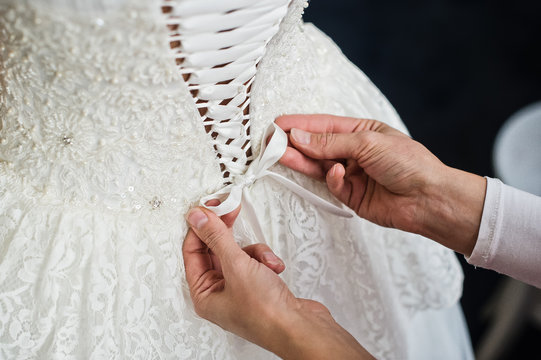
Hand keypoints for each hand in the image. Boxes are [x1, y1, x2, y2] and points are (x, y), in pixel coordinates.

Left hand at [183, 205, 373, 359]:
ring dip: (253, 251)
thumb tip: (198, 218)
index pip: (192, 251)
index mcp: (204, 294)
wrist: (300, 328)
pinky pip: (254, 262)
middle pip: (215, 251)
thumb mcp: (237, 266)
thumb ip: (216, 238)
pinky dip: (265, 260)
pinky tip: (273, 268)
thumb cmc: (267, 313)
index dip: (200, 227)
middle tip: (230, 212)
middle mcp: (219, 293)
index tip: (211, 208)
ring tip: (262, 260)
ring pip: (238, 254)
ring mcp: (240, 290)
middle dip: (227, 234)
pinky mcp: (259, 287)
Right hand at [276, 114, 485, 255]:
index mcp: (361, 132)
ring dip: (301, 160)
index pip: (323, 126)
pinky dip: (332, 179)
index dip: (299, 125)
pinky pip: (332, 185)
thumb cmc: (409, 163)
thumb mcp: (368, 143)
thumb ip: (330, 142)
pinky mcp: (351, 195)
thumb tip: (299, 136)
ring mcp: (352, 174)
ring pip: (319, 166)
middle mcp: (353, 152)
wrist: (429, 199)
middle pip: (316, 146)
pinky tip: (337, 173)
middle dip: (294, 143)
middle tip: (270, 142)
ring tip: (280, 155)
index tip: (277, 125)